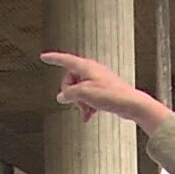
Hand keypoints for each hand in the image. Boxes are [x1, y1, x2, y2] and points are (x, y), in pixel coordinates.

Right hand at [40, 51, 172, 131]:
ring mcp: (98, 80)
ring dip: (79, 102)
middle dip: (70, 93)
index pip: (65, 60)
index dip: (53, 59)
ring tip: (86, 112)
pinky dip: (87, 106)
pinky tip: (89, 116)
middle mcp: (92, 71)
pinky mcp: (103, 90)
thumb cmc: (111, 95)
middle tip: (77, 103)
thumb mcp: (84, 94)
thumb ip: (69, 94)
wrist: (131, 104)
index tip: (43, 57)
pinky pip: (88, 97)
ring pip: (79, 90)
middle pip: (70, 80)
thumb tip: (62, 97)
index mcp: (86, 66)